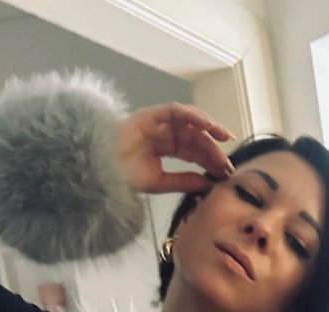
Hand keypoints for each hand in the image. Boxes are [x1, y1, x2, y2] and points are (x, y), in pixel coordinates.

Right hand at [116, 102, 235, 194]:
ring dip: (208, 128)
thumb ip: (184, 181)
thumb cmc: (123, 178)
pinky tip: (208, 126)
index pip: (193, 151)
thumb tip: (207, 183)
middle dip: (212, 148)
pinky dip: (194, 116)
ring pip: (189, 121)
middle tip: (226, 162)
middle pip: (195, 137)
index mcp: (164, 148)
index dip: (210, 160)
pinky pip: (176, 111)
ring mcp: (156, 123)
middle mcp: (162, 133)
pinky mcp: (150, 115)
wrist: (101, 173)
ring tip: (224, 138)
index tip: (225, 171)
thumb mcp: (160, 182)